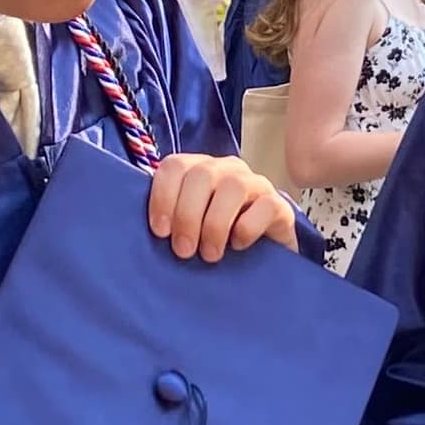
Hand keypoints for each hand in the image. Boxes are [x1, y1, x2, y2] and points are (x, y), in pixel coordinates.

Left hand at [145, 152, 294, 259]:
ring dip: (215, 224)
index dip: (163, 196)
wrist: (261, 258)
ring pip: (233, 187)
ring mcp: (255, 183)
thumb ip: (169, 219)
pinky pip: (264, 207)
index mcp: (198, 169)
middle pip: (202, 175)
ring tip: (209, 254)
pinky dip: (247, 229)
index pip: (175, 166)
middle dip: (188, 216)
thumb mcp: (188, 228)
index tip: (160, 231)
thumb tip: (145, 229)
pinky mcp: (279, 205)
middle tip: (183, 250)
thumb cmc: (215, 242)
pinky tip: (237, 246)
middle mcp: (226, 169)